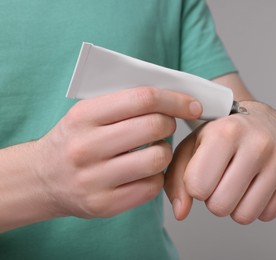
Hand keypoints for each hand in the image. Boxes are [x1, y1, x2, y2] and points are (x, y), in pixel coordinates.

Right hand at [29, 87, 201, 218]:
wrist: (42, 179)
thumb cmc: (74, 140)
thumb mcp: (86, 114)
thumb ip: (123, 103)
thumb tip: (172, 96)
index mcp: (83, 116)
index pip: (142, 99)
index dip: (175, 99)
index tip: (193, 105)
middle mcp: (86, 147)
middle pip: (154, 127)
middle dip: (170, 124)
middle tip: (165, 126)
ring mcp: (94, 179)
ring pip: (157, 159)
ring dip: (165, 152)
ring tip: (154, 150)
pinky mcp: (104, 205)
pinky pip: (152, 186)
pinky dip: (157, 177)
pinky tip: (145, 171)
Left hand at [164, 100, 275, 223]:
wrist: (264, 121)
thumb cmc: (224, 135)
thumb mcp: (192, 147)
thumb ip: (177, 180)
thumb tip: (181, 212)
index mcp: (226, 132)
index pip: (198, 187)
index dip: (196, 186)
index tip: (203, 173)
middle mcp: (258, 144)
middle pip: (220, 206)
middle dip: (215, 199)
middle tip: (221, 179)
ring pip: (244, 216)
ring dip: (236, 205)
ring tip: (238, 181)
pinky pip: (266, 215)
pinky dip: (257, 205)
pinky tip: (256, 183)